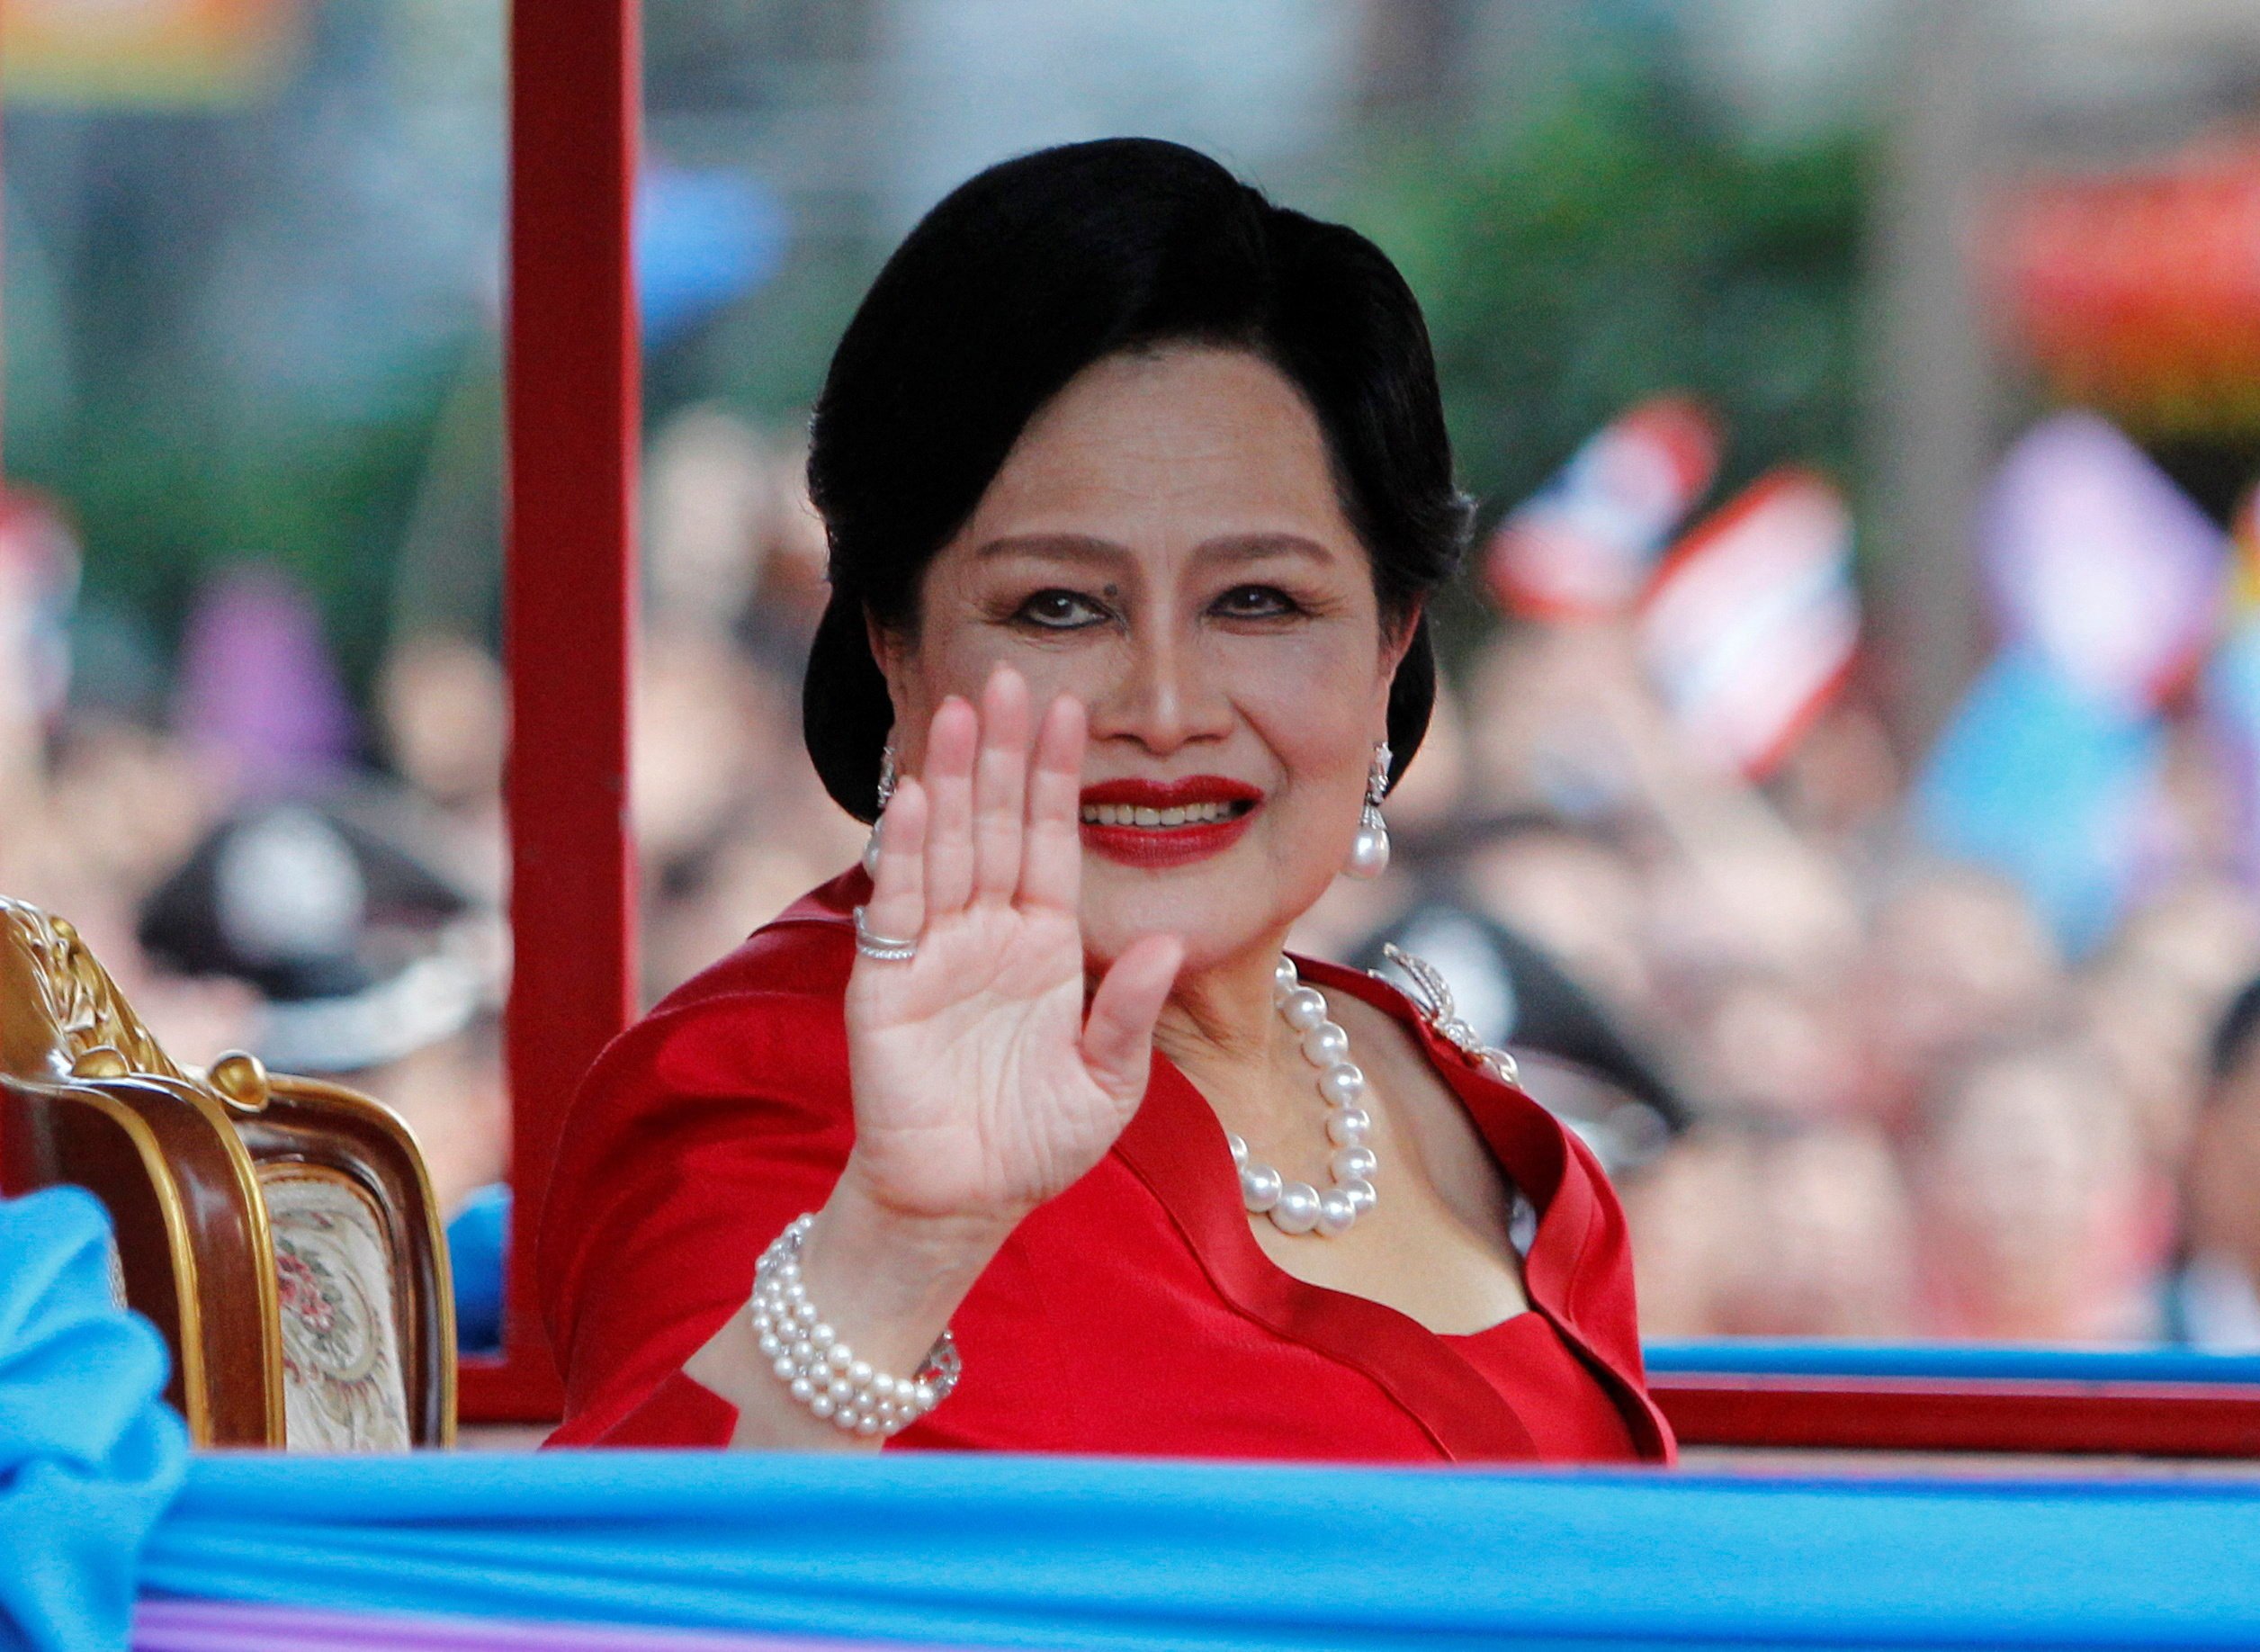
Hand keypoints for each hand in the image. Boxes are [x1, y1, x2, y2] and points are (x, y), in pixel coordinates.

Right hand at [839, 667, 1183, 1231]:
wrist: (963, 1205)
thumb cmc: (1035, 1145)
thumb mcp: (1107, 1084)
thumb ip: (1130, 1014)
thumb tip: (1165, 947)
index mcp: (1044, 945)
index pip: (1051, 841)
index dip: (1057, 777)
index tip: (1070, 708)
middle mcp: (988, 934)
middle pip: (995, 825)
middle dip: (1001, 752)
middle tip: (1008, 676)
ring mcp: (936, 954)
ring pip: (946, 848)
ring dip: (950, 781)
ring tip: (958, 712)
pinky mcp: (889, 985)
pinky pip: (901, 909)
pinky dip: (906, 854)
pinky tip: (915, 798)